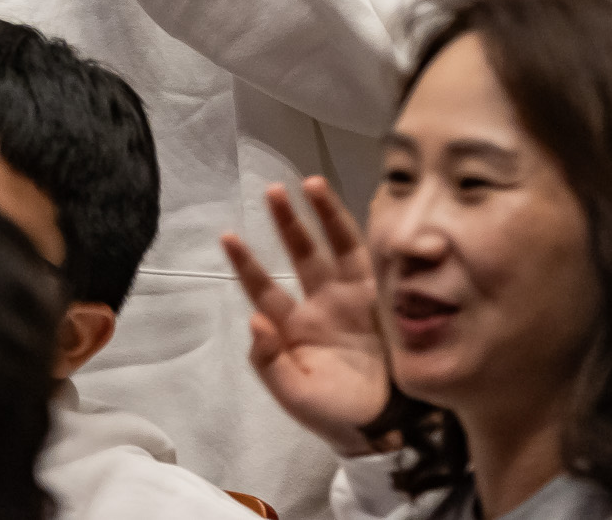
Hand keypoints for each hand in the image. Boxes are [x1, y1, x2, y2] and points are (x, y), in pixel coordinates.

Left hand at [220, 179, 390, 458]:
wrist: (383, 427)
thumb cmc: (334, 414)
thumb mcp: (295, 395)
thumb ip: (270, 361)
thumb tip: (254, 319)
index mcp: (294, 328)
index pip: (265, 288)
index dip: (247, 264)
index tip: (228, 236)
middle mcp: (321, 305)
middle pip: (301, 254)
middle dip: (287, 222)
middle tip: (273, 191)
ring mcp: (352, 299)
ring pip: (335, 247)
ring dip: (324, 216)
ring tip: (312, 184)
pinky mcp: (381, 299)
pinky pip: (369, 261)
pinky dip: (361, 235)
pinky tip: (349, 211)